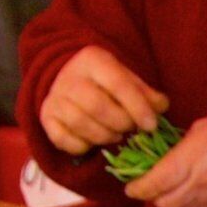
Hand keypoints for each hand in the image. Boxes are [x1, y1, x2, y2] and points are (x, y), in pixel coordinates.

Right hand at [37, 45, 167, 153]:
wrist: (69, 79)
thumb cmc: (106, 83)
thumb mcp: (128, 79)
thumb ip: (147, 94)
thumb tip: (161, 107)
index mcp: (93, 60)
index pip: (118, 84)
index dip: (137, 107)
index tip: (151, 125)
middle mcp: (69, 77)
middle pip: (97, 106)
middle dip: (120, 123)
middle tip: (130, 128)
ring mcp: (54, 98)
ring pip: (80, 124)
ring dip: (104, 136)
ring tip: (116, 134)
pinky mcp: (46, 117)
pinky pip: (63, 140)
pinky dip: (82, 146)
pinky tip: (93, 141)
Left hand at [121, 104, 206, 206]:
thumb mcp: (203, 127)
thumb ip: (179, 148)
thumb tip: (162, 160)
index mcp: (192, 159)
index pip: (153, 184)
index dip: (137, 187)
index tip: (131, 185)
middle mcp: (201, 183)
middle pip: (163, 204)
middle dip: (152, 196)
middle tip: (150, 184)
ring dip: (169, 202)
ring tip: (170, 188)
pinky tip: (190, 193)